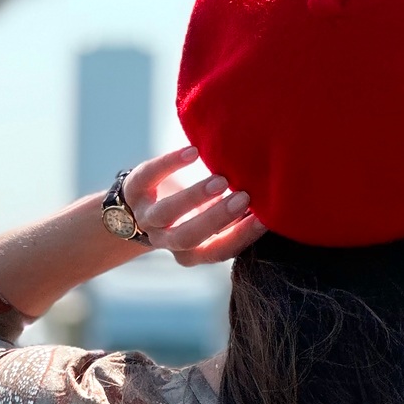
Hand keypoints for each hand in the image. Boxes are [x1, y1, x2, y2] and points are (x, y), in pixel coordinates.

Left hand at [124, 145, 265, 266]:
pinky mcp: (134, 189)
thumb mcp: (209, 221)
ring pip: (167, 212)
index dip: (241, 237)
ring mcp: (146, 216)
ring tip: (221, 180)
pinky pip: (149, 177)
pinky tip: (192, 152)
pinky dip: (169, 164)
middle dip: (216, 219)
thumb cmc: (188, 213)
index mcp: (190, 251)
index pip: (217, 251)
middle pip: (188, 237)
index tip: (265, 219)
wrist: (135, 209)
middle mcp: (165, 239)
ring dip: (194, 196)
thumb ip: (234, 217)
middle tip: (244, 198)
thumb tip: (270, 202)